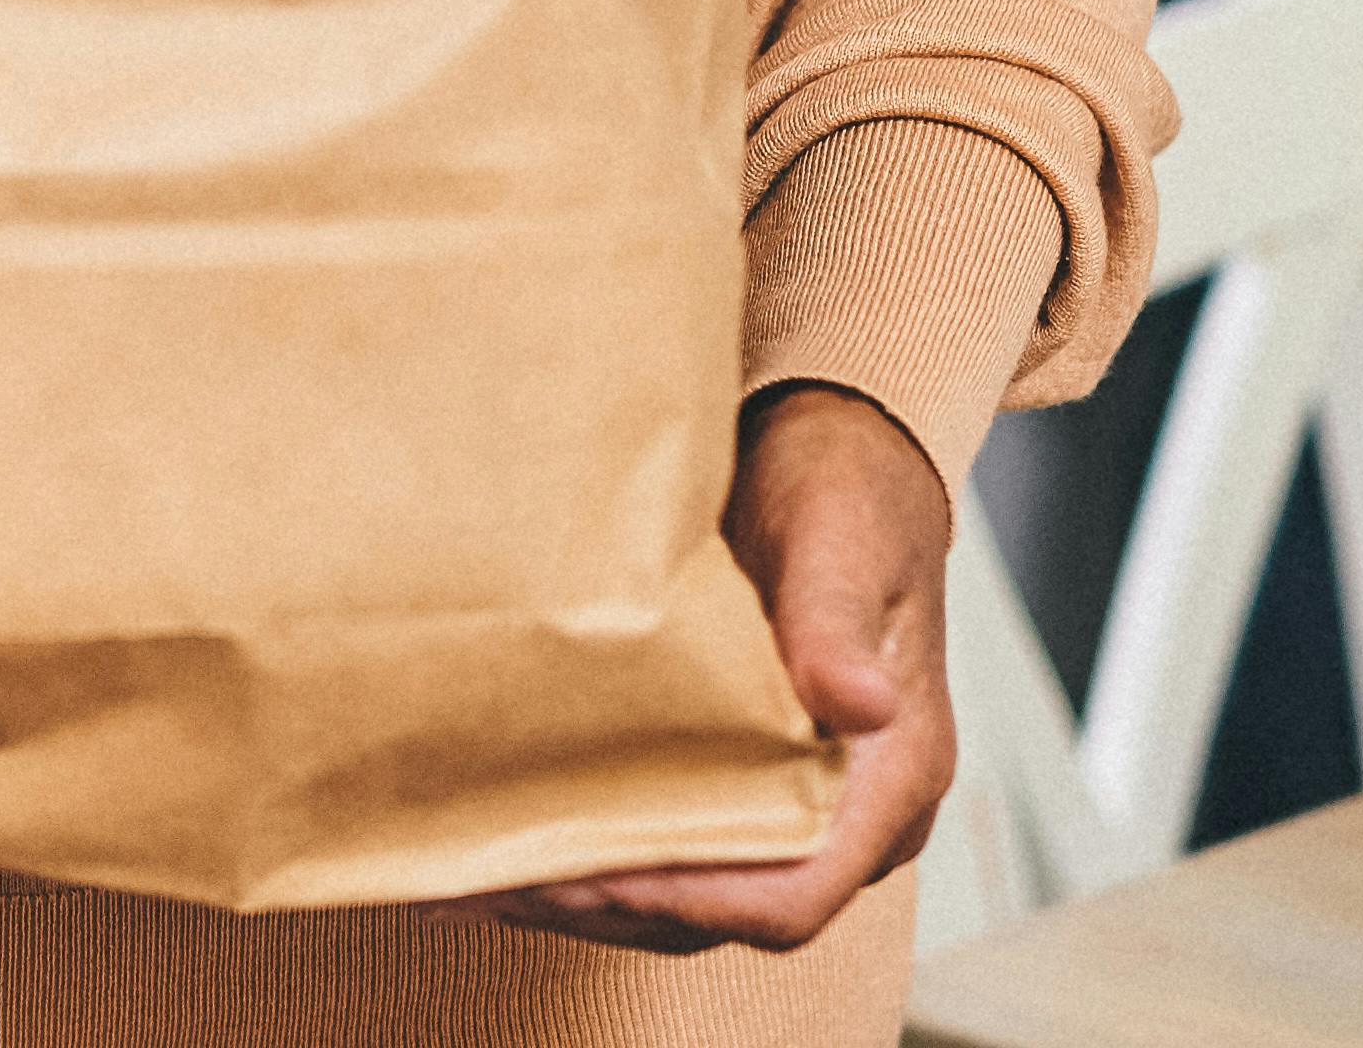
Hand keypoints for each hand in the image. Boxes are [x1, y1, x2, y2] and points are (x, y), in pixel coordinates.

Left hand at [476, 380, 957, 954]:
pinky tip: (505, 837)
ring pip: (685, 896)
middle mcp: (847, 815)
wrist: (836, 452)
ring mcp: (789, 806)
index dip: (688, 897)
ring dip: (583, 892)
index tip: (590, 872)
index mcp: (891, 774)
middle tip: (492, 872)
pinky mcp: (738, 782)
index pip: (793, 891)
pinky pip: (667, 849)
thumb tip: (861, 703)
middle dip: (607, 902)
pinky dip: (590, 854)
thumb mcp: (842, 539)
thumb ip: (837, 622)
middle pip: (723, 910)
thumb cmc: (845, 491)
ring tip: (471, 868)